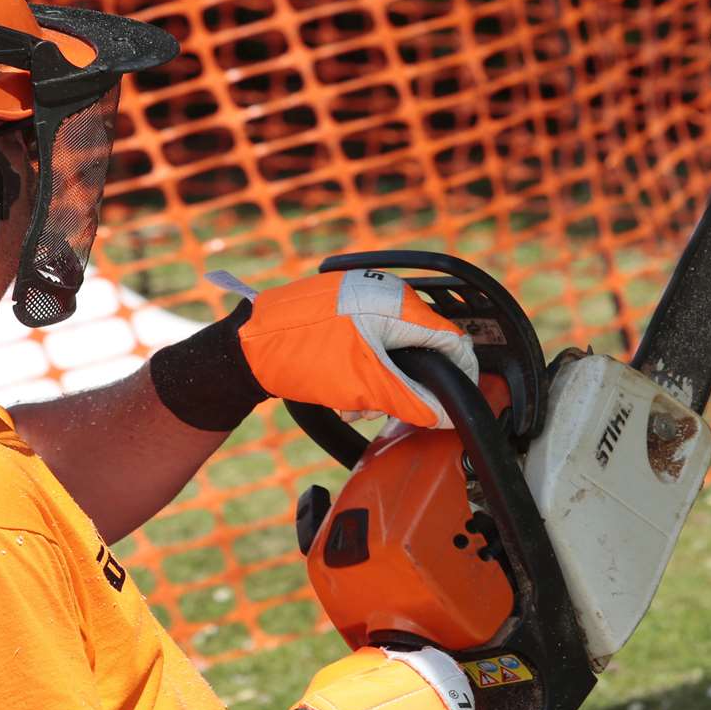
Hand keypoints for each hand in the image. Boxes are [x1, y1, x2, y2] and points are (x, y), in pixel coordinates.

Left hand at [219, 269, 478, 428]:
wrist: (249, 345)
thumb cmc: (306, 355)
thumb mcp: (368, 386)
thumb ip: (414, 402)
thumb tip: (446, 416)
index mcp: (400, 305)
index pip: (453, 341)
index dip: (461, 376)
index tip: (456, 405)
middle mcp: (386, 294)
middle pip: (421, 347)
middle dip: (407, 386)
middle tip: (384, 411)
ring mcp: (361, 298)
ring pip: (393, 348)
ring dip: (381, 383)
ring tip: (353, 405)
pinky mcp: (342, 308)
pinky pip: (369, 341)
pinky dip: (364, 369)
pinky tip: (340, 391)